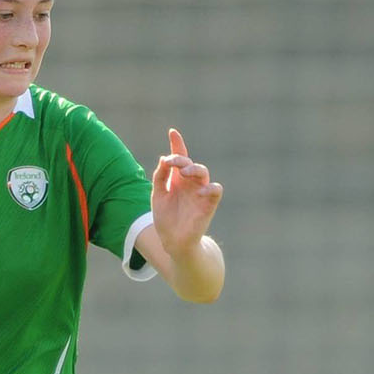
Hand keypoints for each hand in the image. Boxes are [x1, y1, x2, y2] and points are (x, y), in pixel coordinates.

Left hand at [149, 128, 223, 257]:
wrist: (172, 241)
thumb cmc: (166, 218)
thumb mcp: (158, 195)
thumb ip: (160, 177)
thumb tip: (164, 159)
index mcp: (177, 179)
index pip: (179, 158)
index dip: (177, 144)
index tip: (172, 132)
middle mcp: (190, 184)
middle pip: (190, 163)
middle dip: (181, 159)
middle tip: (172, 163)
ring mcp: (200, 193)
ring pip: (203, 172)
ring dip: (194, 169)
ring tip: (184, 172)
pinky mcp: (208, 205)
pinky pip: (215, 190)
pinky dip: (210, 187)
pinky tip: (200, 190)